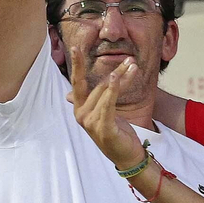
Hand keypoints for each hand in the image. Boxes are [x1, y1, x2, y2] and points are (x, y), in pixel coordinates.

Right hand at [67, 48, 145, 169]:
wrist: (127, 155)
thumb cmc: (116, 132)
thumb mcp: (104, 112)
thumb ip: (94, 99)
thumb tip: (69, 95)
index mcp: (80, 109)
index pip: (77, 82)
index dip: (77, 65)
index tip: (76, 47)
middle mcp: (81, 115)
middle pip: (97, 85)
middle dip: (115, 70)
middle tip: (130, 59)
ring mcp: (91, 123)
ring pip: (106, 92)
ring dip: (121, 77)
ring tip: (134, 66)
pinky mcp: (104, 129)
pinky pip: (108, 104)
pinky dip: (112, 90)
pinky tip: (116, 78)